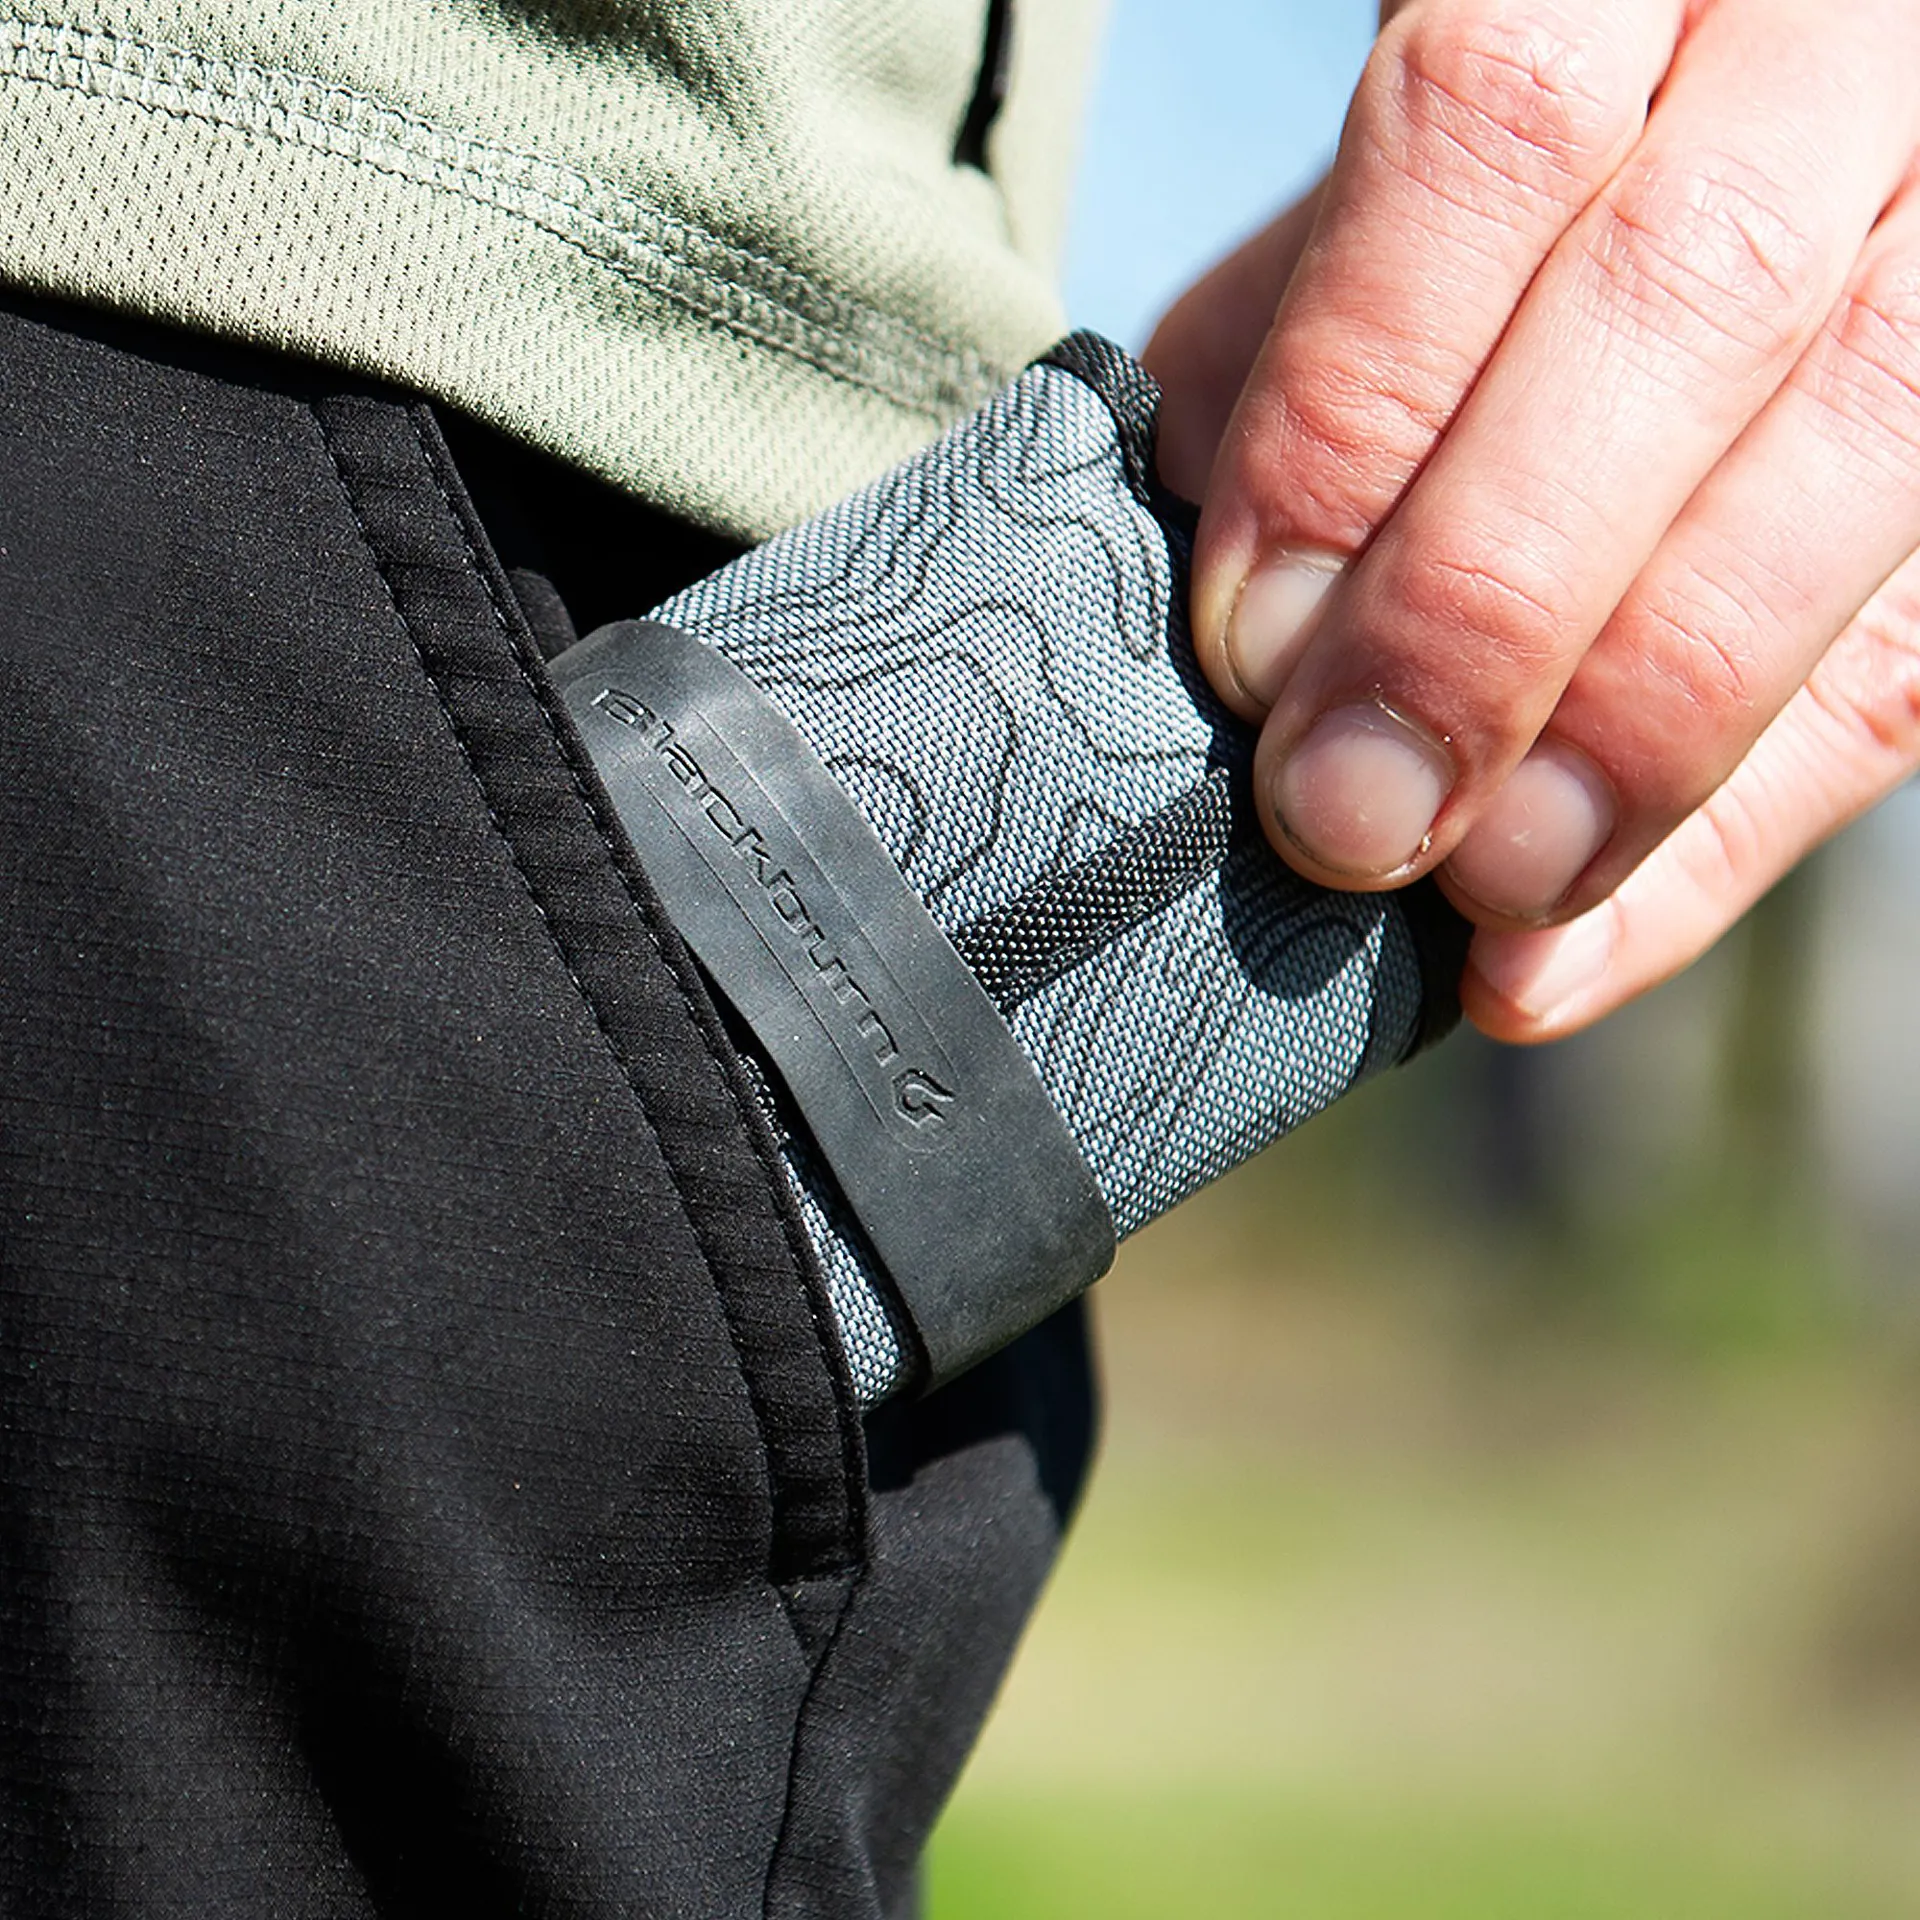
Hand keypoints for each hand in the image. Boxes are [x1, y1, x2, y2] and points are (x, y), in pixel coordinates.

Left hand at [1145, 0, 1919, 1042]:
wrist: (1728, 142)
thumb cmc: (1490, 208)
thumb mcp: (1372, 216)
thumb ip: (1299, 356)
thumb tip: (1228, 621)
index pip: (1495, 125)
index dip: (1358, 410)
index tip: (1249, 639)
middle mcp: (1849, 35)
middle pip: (1696, 295)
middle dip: (1492, 599)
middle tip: (1345, 812)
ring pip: (1872, 446)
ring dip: (1645, 726)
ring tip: (1473, 901)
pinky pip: (1913, 662)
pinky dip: (1726, 836)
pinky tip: (1559, 962)